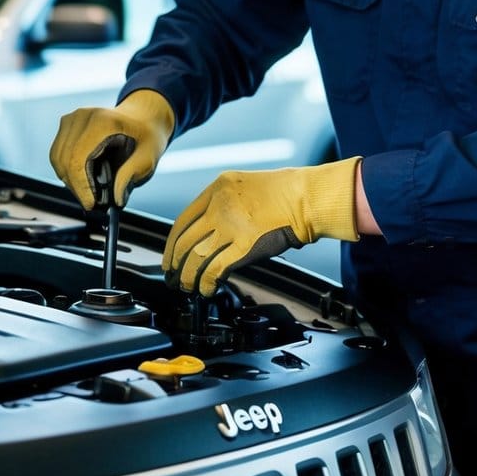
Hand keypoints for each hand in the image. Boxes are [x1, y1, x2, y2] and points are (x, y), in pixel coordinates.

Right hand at [49, 90, 174, 209]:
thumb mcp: (148, 157)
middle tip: (92, 202)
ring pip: (58, 158)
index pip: (78, 158)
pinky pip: (57, 153)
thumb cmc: (146, 135)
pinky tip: (81, 178)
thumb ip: (130, 176)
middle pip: (65, 160)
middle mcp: (84, 116)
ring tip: (88, 191)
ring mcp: (73, 118)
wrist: (142, 116)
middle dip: (76, 187)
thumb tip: (115, 199)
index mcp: (103, 121)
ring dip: (69, 180)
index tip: (90, 204)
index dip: (81, 186)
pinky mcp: (67, 123)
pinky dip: (66, 170)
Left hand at [163, 157, 360, 294]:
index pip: (183, 220)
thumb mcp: (243, 186)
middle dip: (175, 264)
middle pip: (184, 240)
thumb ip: (221, 203)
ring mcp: (231, 226)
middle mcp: (219, 206)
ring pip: (196, 257)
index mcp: (217, 188)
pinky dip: (206, 282)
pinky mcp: (245, 246)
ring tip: (187, 287)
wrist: (306, 198)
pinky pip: (215, 268)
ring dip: (188, 276)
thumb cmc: (283, 193)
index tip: (170, 257)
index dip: (172, 244)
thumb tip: (206, 232)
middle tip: (173, 277)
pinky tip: (206, 289)